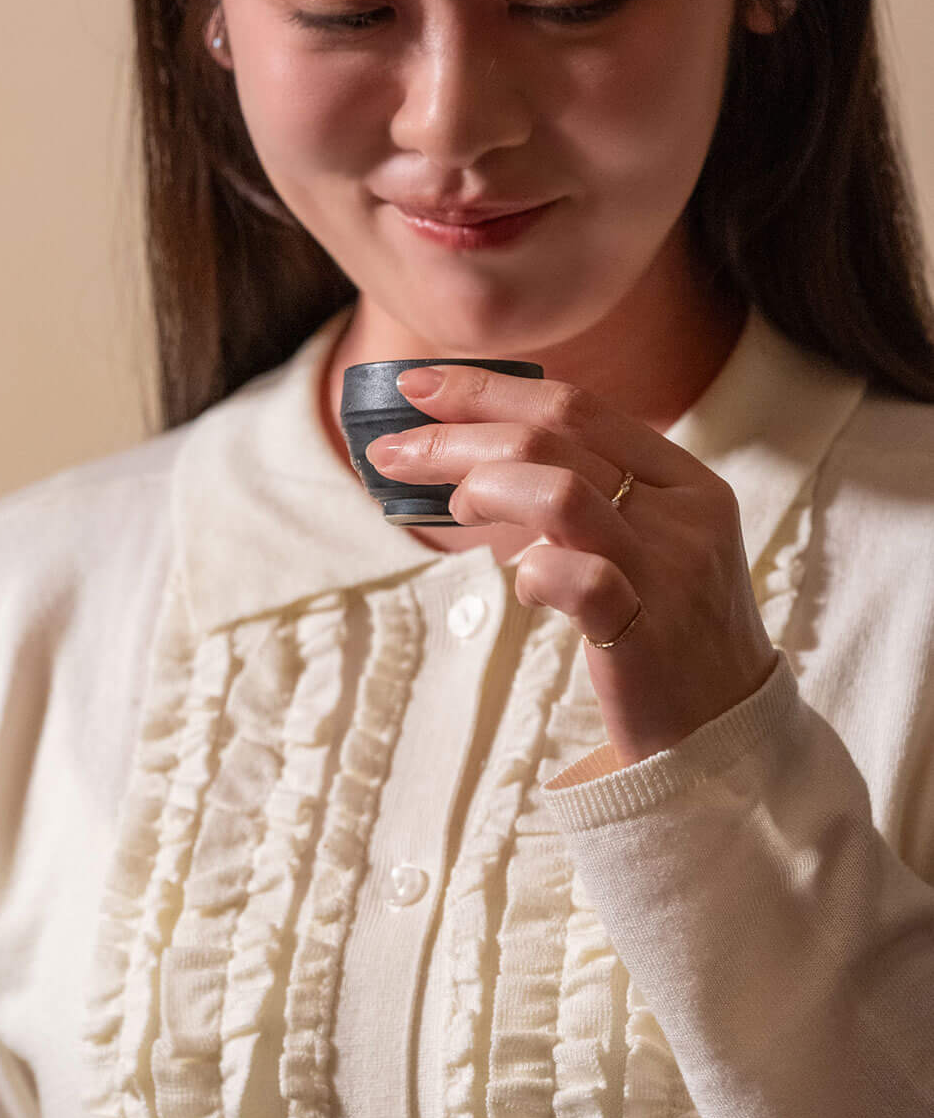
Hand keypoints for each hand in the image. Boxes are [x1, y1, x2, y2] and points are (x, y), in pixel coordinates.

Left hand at [366, 365, 775, 763]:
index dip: (489, 388)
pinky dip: (530, 572)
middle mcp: (686, 513)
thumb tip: (476, 463)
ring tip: (452, 511)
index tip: (418, 385)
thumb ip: (586, 500)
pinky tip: (519, 586)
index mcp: (685, 480)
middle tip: (392, 449)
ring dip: (484, 488)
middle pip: (556, 437)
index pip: (578, 406)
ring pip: (562, 492)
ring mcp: (671, 571)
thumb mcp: (645, 547)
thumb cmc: (664, 635)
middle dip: (458, 434)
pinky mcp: (649, 632)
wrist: (725, 733)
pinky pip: (577, 579)